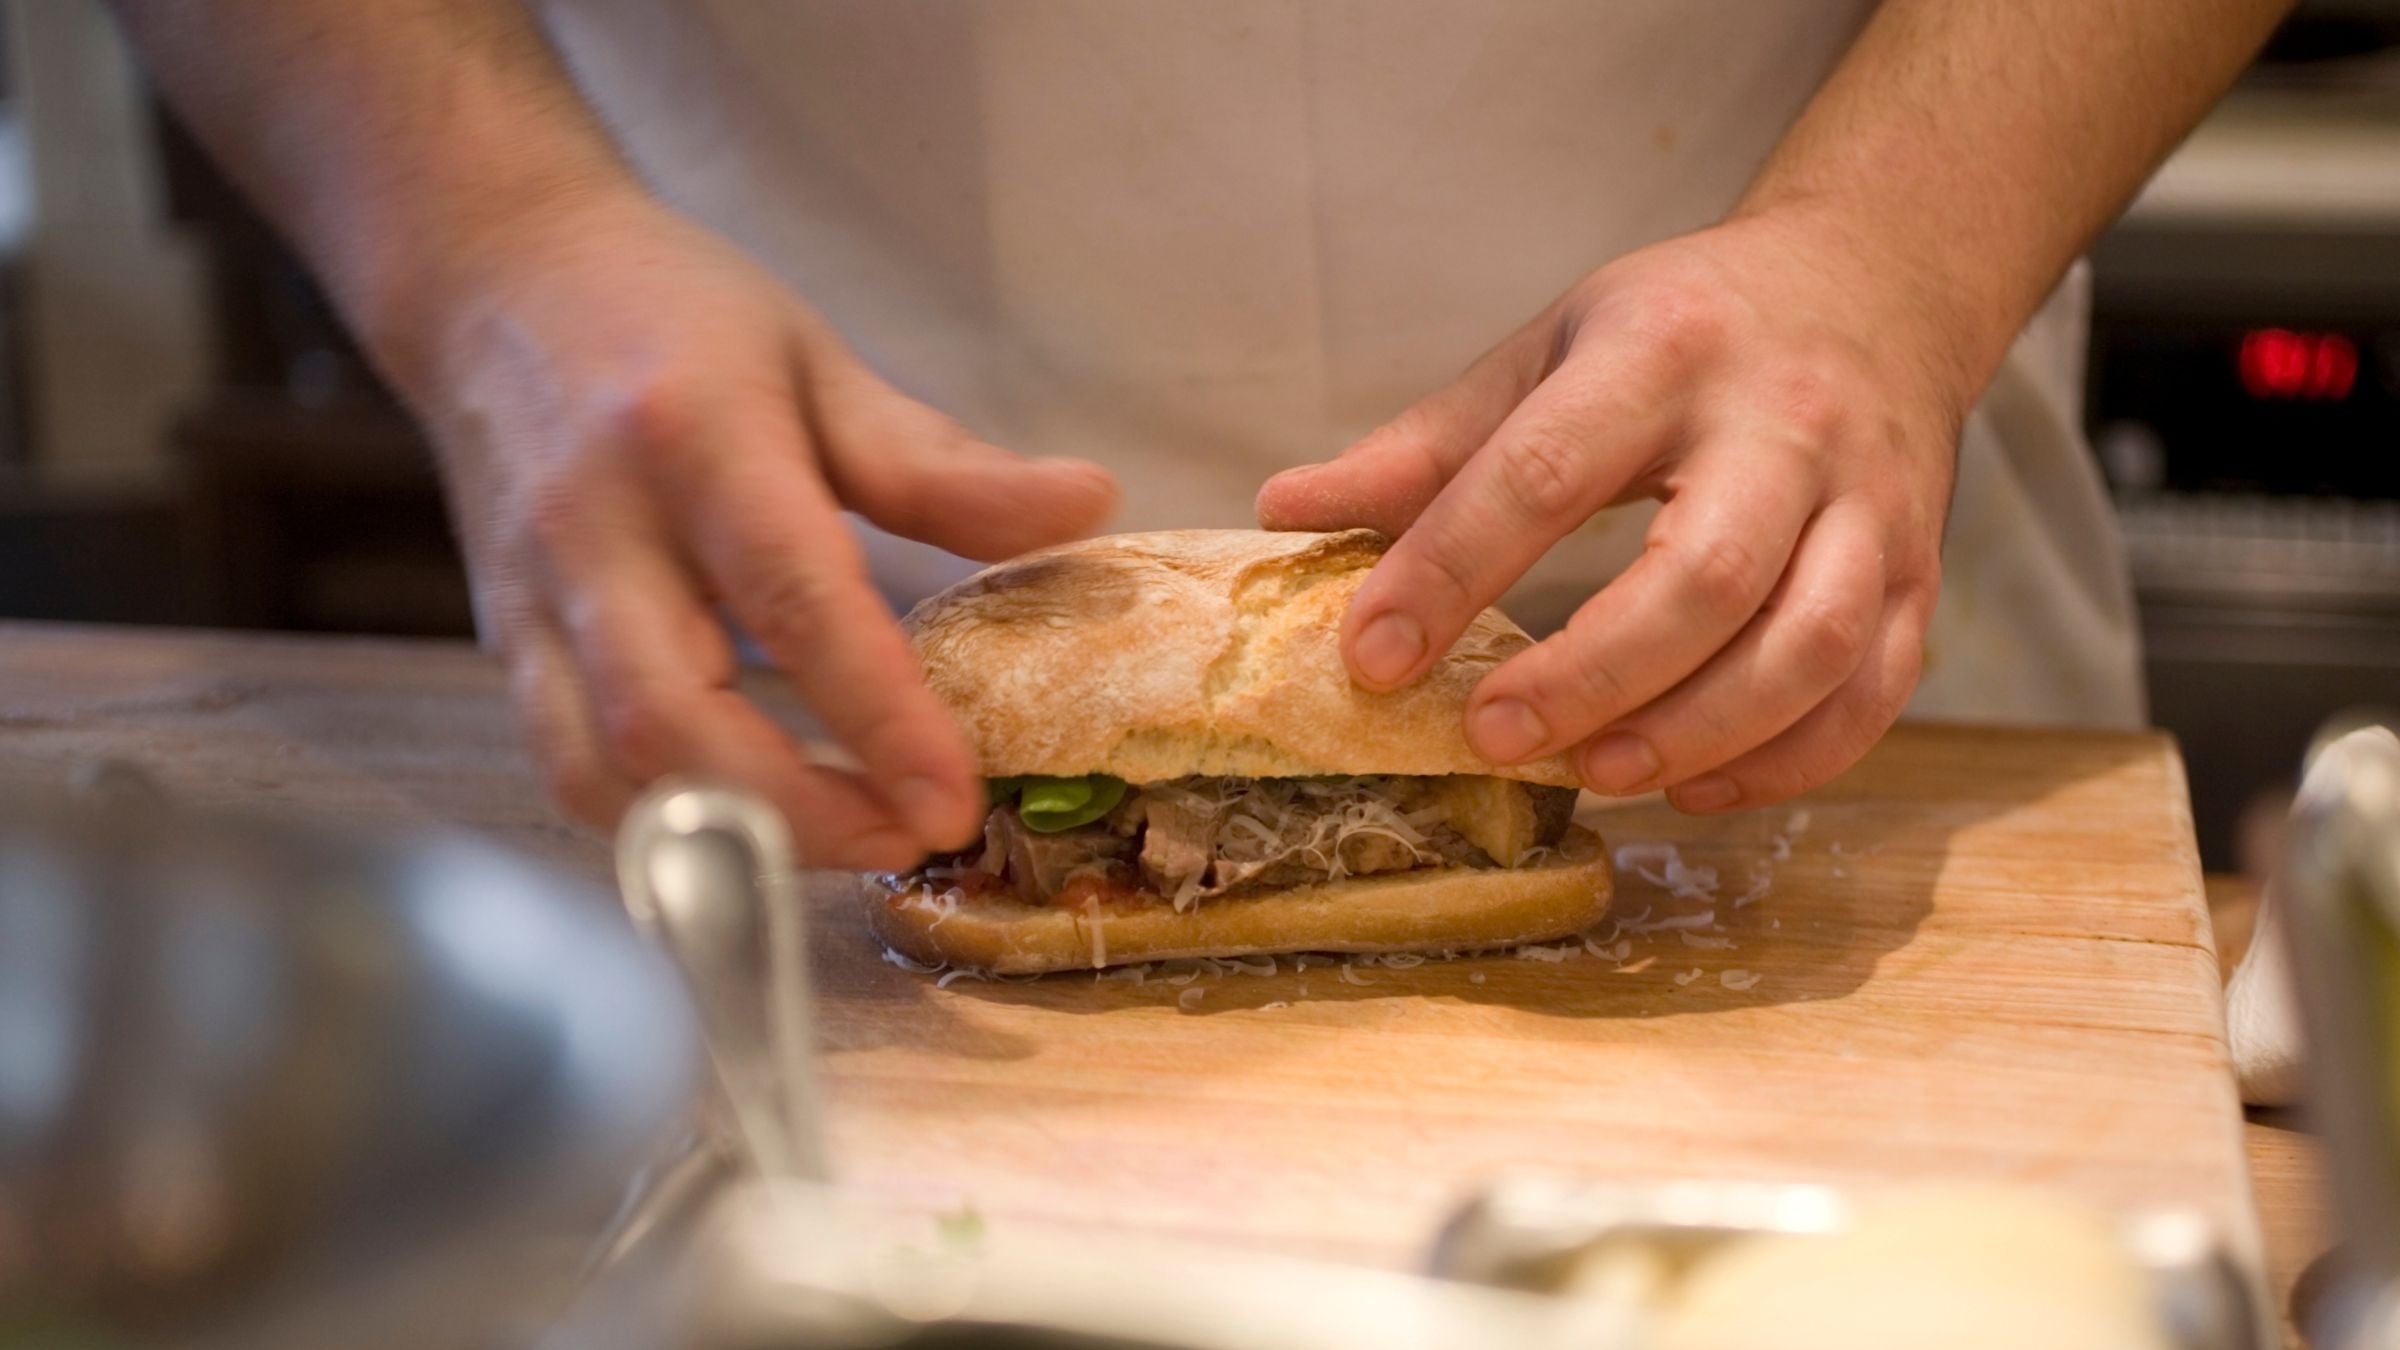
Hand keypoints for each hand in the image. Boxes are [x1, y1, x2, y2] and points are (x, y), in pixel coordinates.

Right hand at [402, 192, 1116, 863]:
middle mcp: (596, 529)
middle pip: (672, 718)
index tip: (953, 802)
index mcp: (693, 437)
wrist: (495, 273)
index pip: (792, 598)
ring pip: (605, 768)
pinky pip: (567, 768)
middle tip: (910, 837)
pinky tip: (752, 824)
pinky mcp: (504, 643)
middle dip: (798, 813)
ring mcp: (534, 596)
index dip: (877, 715)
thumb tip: (1090, 504)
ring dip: (729, 839)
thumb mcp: (820, 361)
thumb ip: (944, 462)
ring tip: (848, 840)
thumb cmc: (671, 314)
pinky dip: (661, 824)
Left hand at [1257, 211, 1970, 812]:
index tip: (1370, 658)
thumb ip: (1427, 446)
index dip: (1449, 572)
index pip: (1546, 472)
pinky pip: (1873, 689)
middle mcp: (1782, 426)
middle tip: (1490, 739)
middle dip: (1590, 674)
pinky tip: (1695, 787)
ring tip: (1596, 774)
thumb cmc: (1683, 328)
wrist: (1876, 281)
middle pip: (1702, 574)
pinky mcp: (1922, 570)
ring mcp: (1870, 503)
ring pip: (1809, 643)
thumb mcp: (1548, 348)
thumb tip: (1283, 510)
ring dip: (1698, 730)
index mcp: (1662, 353)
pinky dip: (1788, 761)